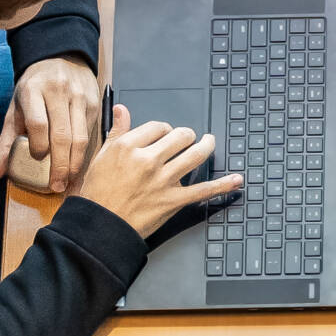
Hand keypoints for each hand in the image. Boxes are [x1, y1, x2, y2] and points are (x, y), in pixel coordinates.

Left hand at [0, 54, 100, 193]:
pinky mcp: (94, 103)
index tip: (37, 158)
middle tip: (56, 186)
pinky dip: (85, 153)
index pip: (38, 123)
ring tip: (69, 181)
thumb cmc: (35, 88)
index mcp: (34, 90)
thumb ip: (5, 142)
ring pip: (81, 136)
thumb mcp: (15, 109)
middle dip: (60, 165)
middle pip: (62, 135)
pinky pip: (90, 133)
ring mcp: (79, 97)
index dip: (38, 146)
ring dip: (75, 163)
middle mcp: (59, 92)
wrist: (60, 58)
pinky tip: (78, 167)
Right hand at [75, 105, 243, 235]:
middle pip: (180, 136)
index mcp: (128, 147)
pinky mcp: (173, 200)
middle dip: (186, 135)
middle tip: (186, 138)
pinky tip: (236, 179)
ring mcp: (163, 181)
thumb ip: (117, 132)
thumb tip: (122, 109)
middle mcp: (148, 161)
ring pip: (195, 155)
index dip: (163, 130)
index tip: (163, 135)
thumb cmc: (98, 193)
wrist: (100, 226)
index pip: (157, 126)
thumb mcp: (101, 157)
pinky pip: (204, 191)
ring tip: (209, 142)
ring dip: (207, 146)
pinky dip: (223, 185)